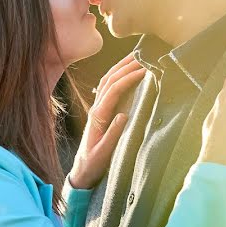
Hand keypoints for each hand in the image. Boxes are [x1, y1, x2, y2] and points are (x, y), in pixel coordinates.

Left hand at [68, 53, 146, 188]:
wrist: (81, 171)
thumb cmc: (93, 164)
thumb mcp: (103, 153)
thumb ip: (113, 135)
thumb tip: (124, 115)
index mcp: (98, 116)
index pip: (114, 90)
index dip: (128, 78)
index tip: (144, 70)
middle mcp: (96, 108)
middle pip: (110, 80)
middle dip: (126, 65)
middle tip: (144, 54)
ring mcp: (97, 108)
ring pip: (108, 81)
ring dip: (121, 66)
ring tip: (137, 56)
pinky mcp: (101, 111)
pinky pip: (108, 88)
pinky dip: (118, 75)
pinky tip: (127, 71)